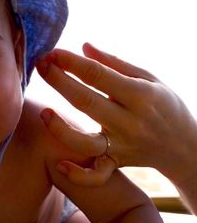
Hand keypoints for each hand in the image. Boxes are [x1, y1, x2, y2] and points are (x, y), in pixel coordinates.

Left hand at [36, 43, 196, 185]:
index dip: (72, 63)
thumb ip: (115, 64)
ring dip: (60, 128)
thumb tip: (83, 47)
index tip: (53, 52)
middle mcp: (130, 122)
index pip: (98, 76)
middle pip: (86, 102)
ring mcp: (122, 146)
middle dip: (59, 82)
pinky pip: (96, 174)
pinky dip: (79, 174)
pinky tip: (60, 164)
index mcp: (140, 95)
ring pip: (86, 142)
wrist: (183, 145)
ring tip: (44, 112)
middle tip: (40, 66)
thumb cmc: (163, 104)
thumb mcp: (148, 78)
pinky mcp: (117, 163)